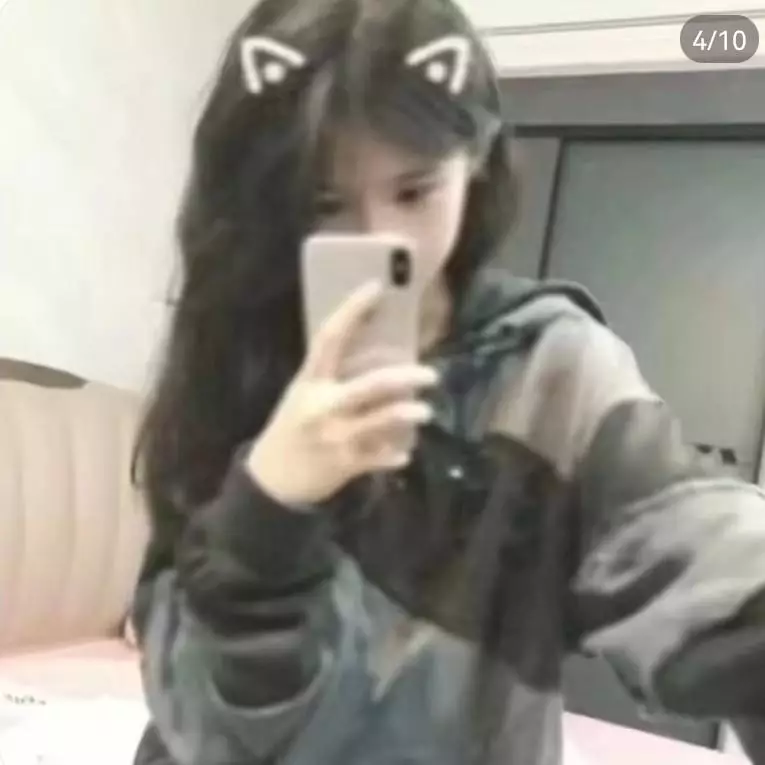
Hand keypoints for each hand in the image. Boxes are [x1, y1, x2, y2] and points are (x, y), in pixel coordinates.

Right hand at [247, 282, 437, 506]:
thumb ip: (330, 378)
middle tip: (430, 374)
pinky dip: (395, 455)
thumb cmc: (291, 428)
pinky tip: (405, 453)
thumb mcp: (302, 395)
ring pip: (381, 421)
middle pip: (370, 386)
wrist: (271, 480)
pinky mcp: (346, 464)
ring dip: (408, 415)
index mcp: (309, 382)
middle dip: (404, 378)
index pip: (330, 337)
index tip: (377, 287)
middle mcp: (323, 406)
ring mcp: (336, 436)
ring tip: (425, 411)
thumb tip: (373, 354)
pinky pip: (380, 457)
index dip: (352, 310)